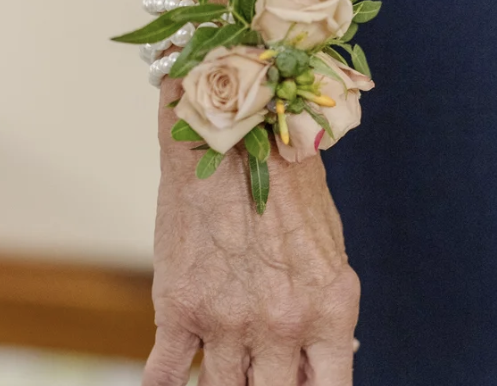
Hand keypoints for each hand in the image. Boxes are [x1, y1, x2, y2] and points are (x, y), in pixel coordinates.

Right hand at [142, 82, 360, 385]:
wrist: (233, 134)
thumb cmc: (287, 184)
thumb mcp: (328, 248)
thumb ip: (326, 309)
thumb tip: (331, 355)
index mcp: (330, 311)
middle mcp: (282, 325)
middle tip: (254, 376)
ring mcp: (229, 321)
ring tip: (218, 373)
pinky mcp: (179, 308)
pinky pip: (166, 378)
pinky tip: (172, 383)